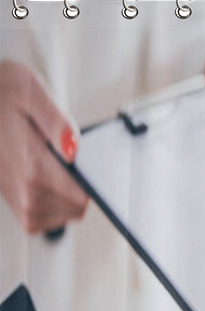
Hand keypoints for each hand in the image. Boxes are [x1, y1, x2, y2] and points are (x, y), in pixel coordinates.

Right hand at [0, 61, 87, 233]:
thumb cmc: (3, 94)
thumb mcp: (28, 89)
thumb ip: (55, 120)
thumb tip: (73, 150)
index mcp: (31, 166)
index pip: (81, 196)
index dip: (91, 180)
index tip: (87, 165)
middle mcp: (26, 192)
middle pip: (78, 206)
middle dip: (80, 185)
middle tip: (63, 157)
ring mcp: (22, 206)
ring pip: (68, 214)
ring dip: (69, 194)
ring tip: (53, 166)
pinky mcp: (21, 212)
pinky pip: (53, 220)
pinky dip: (58, 205)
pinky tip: (51, 183)